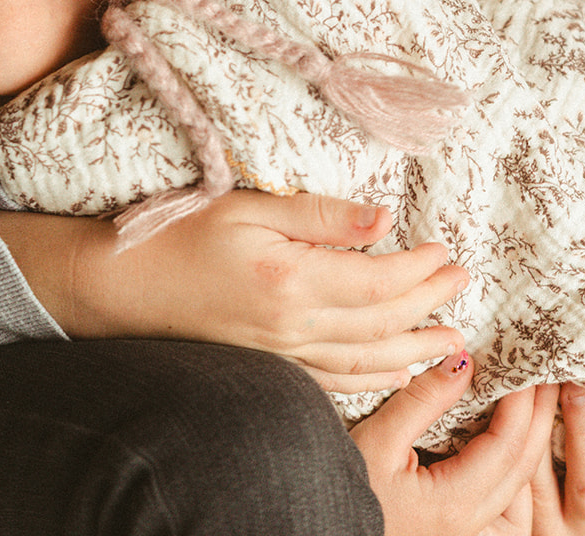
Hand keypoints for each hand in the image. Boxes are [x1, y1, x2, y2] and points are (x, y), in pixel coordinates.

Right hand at [0, 190, 468, 389]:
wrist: (122, 286)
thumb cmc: (179, 233)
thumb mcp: (246, 206)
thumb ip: (318, 215)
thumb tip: (384, 216)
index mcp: (291, 281)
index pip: (378, 280)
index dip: (419, 269)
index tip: (445, 251)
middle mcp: (293, 328)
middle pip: (382, 322)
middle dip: (429, 304)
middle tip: (462, 284)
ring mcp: (281, 355)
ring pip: (367, 360)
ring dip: (415, 349)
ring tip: (452, 339)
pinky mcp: (269, 366)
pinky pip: (336, 379)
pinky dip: (375, 376)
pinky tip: (397, 370)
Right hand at [350, 351, 558, 535]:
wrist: (322, 526)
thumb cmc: (342, 486)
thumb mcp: (378, 439)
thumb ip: (423, 399)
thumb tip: (462, 360)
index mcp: (455, 502)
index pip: (507, 445)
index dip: (522, 402)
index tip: (526, 364)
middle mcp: (471, 523)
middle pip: (523, 467)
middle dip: (539, 417)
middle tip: (549, 375)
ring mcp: (468, 530)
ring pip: (519, 487)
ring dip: (532, 442)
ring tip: (537, 403)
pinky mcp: (458, 527)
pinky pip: (504, 499)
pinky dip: (515, 463)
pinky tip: (511, 440)